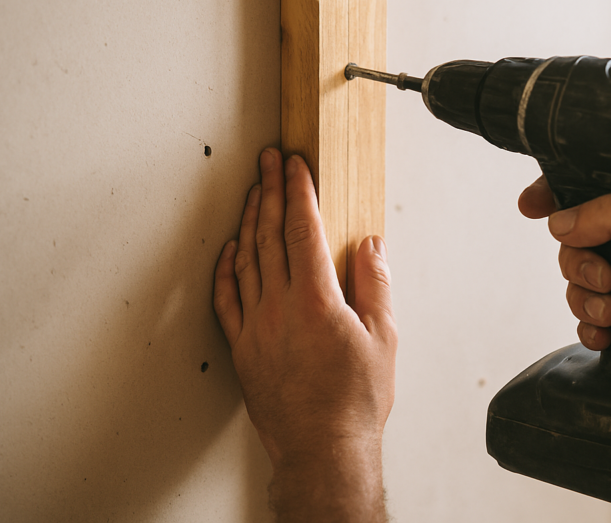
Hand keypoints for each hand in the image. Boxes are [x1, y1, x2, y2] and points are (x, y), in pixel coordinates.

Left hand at [213, 148, 395, 520]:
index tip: (295, 166)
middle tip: (268, 162)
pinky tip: (231, 251)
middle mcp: (279, 307)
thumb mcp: (383, 338)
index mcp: (316, 300)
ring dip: (248, 221)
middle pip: (268, 235)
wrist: (322, 449)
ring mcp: (255, 327)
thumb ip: (375, 285)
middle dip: (269, 191)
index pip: (302, 229)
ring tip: (252, 193)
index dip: (298, 192)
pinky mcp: (243, 348)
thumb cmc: (354, 401)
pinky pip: (227, 299)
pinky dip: (227, 269)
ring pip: (246, 260)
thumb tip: (370, 245)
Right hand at [519, 176, 610, 381]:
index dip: (553, 196)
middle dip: (578, 263)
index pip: (587, 190)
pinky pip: (587, 319)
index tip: (530, 207)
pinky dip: (591, 327)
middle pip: (573, 242)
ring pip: (576, 283)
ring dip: (586, 299)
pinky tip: (609, 332)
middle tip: (606, 278)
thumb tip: (560, 222)